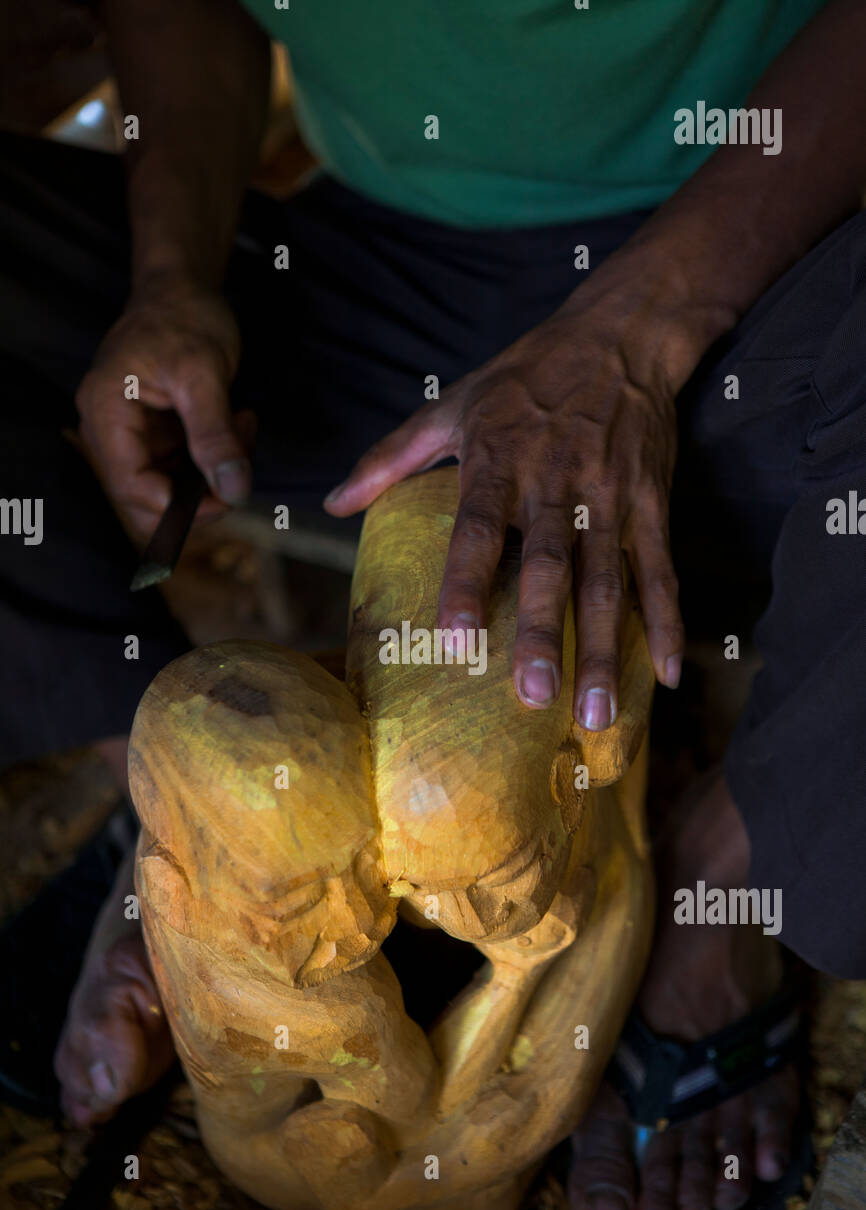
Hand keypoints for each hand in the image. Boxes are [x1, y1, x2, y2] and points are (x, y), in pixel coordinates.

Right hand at [75, 274, 251, 546]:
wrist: (182, 287)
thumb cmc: (185, 316)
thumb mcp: (204, 375)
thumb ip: (215, 436)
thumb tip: (233, 491)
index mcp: (105, 412)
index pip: (131, 485)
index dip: (177, 506)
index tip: (224, 498)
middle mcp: (108, 430)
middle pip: (145, 498)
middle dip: (198, 495)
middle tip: (240, 470)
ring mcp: (131, 436)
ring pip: (169, 488)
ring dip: (213, 473)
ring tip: (243, 428)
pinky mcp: (154, 436)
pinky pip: (183, 469)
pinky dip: (215, 458)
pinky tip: (237, 425)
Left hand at [324, 274, 690, 729]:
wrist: (620, 335)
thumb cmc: (525, 376)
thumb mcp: (452, 403)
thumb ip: (392, 456)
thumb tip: (334, 501)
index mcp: (500, 461)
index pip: (478, 528)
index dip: (466, 583)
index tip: (454, 640)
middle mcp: (557, 484)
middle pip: (550, 567)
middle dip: (542, 634)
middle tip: (533, 699)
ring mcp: (611, 497)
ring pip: (607, 582)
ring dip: (602, 649)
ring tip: (594, 716)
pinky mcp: (653, 503)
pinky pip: (660, 570)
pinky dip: (666, 622)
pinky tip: (665, 675)